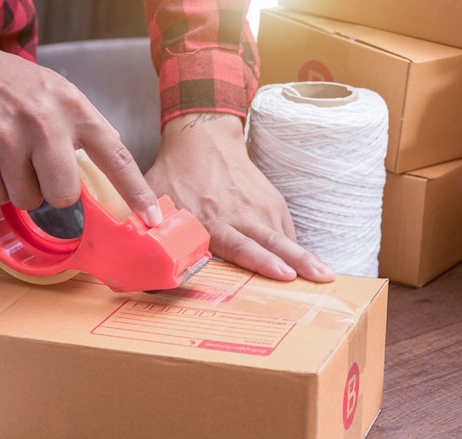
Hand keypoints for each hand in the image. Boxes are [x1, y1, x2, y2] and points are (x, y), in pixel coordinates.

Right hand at [0, 27, 162, 225]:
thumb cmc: (11, 84)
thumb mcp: (58, 93)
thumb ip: (84, 130)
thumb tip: (111, 171)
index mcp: (73, 107)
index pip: (114, 156)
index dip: (135, 191)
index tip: (152, 216)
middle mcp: (44, 122)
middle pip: (64, 196)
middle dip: (53, 191)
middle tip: (38, 166)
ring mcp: (7, 138)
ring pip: (28, 200)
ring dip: (20, 187)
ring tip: (9, 154)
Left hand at [145, 113, 334, 281]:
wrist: (204, 137)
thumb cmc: (178, 174)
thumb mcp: (157, 199)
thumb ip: (149, 231)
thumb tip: (136, 263)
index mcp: (214, 218)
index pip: (242, 245)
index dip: (263, 261)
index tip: (284, 273)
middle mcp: (242, 214)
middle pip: (275, 243)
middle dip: (299, 262)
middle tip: (323, 278)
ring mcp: (261, 206)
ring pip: (286, 237)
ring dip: (306, 257)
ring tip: (325, 275)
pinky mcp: (271, 200)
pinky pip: (286, 228)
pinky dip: (295, 246)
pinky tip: (306, 263)